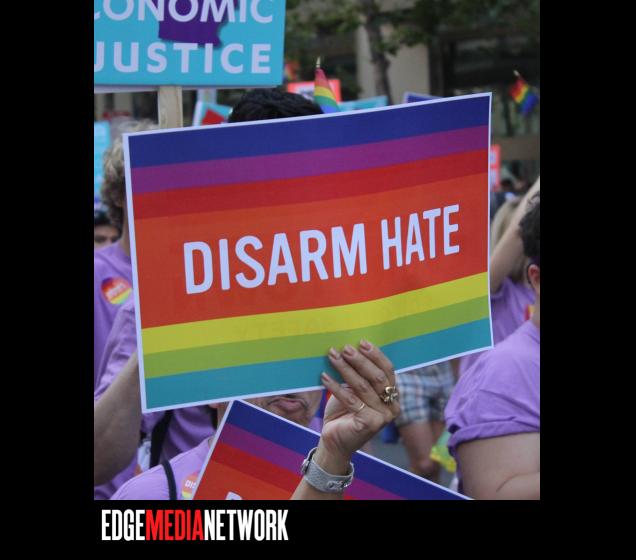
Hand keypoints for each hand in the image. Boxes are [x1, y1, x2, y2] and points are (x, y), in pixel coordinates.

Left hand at [314, 340, 399, 473]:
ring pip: (363, 387)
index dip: (376, 355)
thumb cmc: (344, 412)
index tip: (361, 342)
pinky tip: (324, 376)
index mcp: (393, 395)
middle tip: (345, 348)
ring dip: (345, 369)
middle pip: (377, 377)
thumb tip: (350, 348)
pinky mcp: (369, 424)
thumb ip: (359, 375)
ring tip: (333, 356)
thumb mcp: (354, 390)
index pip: (388, 370)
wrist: (335, 441)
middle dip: (360, 360)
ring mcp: (382, 417)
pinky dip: (335, 386)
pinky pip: (351, 400)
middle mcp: (392, 407)